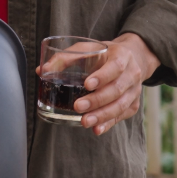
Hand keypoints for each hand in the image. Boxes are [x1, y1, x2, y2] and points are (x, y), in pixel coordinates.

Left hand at [36, 32, 158, 135]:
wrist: (133, 59)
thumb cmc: (105, 54)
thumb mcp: (88, 48)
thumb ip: (66, 57)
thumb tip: (42, 70)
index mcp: (122, 56)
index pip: (115, 66)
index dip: (102, 76)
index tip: (87, 84)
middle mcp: (132, 74)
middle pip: (116, 89)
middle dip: (97, 100)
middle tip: (78, 106)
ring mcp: (134, 91)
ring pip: (120, 105)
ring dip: (101, 115)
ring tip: (84, 121)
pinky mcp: (133, 104)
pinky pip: (121, 116)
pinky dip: (108, 124)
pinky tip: (96, 129)